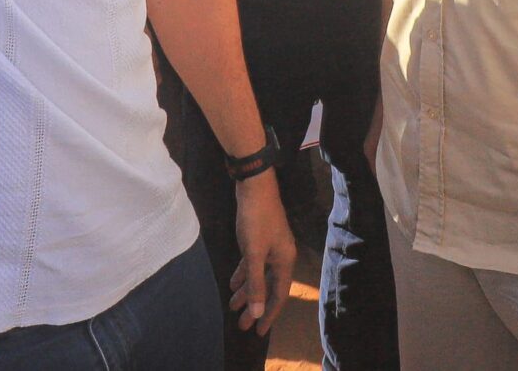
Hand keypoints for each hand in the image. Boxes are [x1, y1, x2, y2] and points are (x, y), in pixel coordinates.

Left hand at [229, 173, 295, 333]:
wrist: (254, 185)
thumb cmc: (256, 220)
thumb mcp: (254, 254)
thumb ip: (255, 283)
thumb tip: (258, 311)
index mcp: (285, 261)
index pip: (278, 295)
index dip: (269, 314)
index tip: (258, 331)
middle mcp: (281, 256)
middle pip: (268, 287)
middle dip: (255, 306)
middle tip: (242, 325)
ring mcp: (271, 247)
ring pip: (259, 276)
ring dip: (247, 291)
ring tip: (232, 306)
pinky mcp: (260, 239)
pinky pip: (252, 263)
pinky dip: (244, 274)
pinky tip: (232, 283)